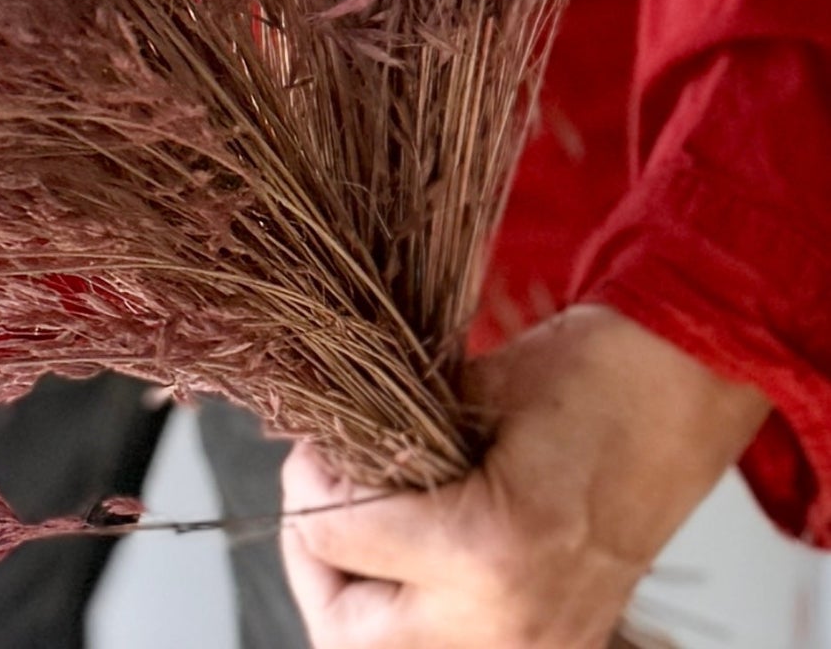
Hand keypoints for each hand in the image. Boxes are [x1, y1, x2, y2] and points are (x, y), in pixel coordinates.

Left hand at [280, 306, 769, 647]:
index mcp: (488, 552)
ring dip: (359, 602)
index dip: (307, 480)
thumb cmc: (591, 372)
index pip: (338, 540)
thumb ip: (388, 443)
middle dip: (316, 566)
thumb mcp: (469, 391)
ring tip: (353, 530)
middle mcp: (509, 626)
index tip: (313, 443)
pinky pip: (449, 648)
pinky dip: (412, 613)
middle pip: (350, 637)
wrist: (687, 393)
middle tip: (315, 496)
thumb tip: (322, 461)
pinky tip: (407, 556)